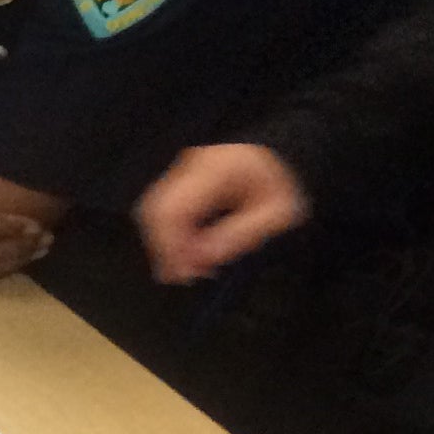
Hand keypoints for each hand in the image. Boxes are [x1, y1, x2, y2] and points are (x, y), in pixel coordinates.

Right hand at [135, 144, 307, 284]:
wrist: (281, 156)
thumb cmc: (281, 185)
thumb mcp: (278, 214)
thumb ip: (240, 236)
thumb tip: (201, 260)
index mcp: (215, 170)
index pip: (174, 207)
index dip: (171, 244)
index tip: (184, 273)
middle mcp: (189, 167)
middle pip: (155, 208)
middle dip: (162, 247)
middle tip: (182, 277)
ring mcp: (180, 172)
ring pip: (152, 210)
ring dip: (163, 243)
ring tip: (185, 269)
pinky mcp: (178, 181)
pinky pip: (162, 209)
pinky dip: (167, 234)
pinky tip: (184, 252)